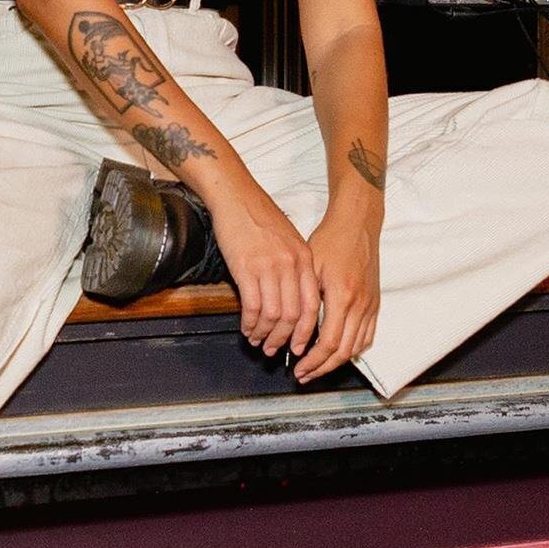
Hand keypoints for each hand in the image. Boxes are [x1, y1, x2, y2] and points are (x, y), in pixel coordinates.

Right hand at [207, 183, 321, 358]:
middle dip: (284, 339)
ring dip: (265, 334)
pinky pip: (252, 306)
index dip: (305, 331)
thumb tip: (293, 300)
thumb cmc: (260, 218)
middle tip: (274, 350)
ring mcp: (269, 267)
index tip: (298, 346)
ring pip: (273, 315)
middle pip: (293, 315)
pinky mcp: (246, 268)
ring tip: (257, 342)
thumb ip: (295, 268)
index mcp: (304, 260)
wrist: (237, 197)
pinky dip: (250, 323)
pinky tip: (246, 328)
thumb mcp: (288, 241)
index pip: (312, 306)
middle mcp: (291, 265)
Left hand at [292, 202, 381, 383]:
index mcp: (342, 296)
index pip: (328, 343)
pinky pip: (367, 336)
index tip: (298, 369)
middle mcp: (360, 305)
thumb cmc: (331, 241)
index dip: (312, 361)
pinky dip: (352, 349)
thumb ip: (307, 300)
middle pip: (342, 352)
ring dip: (335, 362)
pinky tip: (337, 352)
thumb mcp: (312, 267)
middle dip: (321, 368)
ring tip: (316, 367)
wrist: (357, 224)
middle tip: (303, 375)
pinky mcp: (375, 303)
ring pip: (356, 347)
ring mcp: (370, 305)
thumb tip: (295, 331)